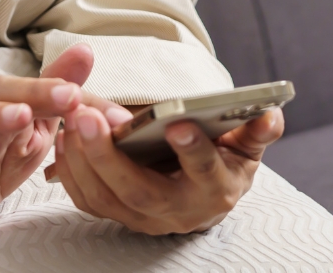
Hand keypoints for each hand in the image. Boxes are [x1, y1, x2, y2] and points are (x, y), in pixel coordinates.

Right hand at [0, 43, 132, 230]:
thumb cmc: (2, 155)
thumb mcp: (38, 127)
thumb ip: (60, 95)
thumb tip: (86, 51)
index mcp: (5, 103)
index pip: (29, 86)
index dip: (55, 86)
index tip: (81, 91)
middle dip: (33, 91)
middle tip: (66, 94)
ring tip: (22, 115)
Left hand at [50, 104, 283, 233]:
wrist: (204, 190)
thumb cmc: (224, 156)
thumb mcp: (246, 143)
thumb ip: (257, 129)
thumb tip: (271, 114)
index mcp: (215, 189)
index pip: (204, 171)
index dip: (192, 149)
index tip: (176, 122)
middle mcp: (178, 211)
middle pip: (140, 191)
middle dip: (109, 154)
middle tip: (87, 114)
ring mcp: (145, 218)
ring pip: (106, 197)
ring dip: (82, 158)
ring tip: (69, 116)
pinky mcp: (118, 216)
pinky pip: (88, 200)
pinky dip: (70, 171)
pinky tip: (61, 136)